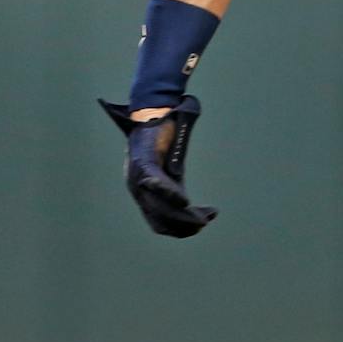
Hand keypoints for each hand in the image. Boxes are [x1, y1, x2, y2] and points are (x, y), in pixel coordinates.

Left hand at [99, 97, 217, 237]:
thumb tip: (190, 209)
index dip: (182, 230)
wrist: (153, 112)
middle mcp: (137, 190)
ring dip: (182, 216)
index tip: (202, 223)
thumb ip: (176, 189)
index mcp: (144, 195)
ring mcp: (137, 178)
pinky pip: (156, 186)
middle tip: (205, 221)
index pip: (161, 224)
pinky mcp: (143, 163)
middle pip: (161, 222)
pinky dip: (170, 195)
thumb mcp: (172, 171)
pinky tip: (185, 201)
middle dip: (185, 227)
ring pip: (160, 209)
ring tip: (201, 216)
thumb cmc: (163, 140)